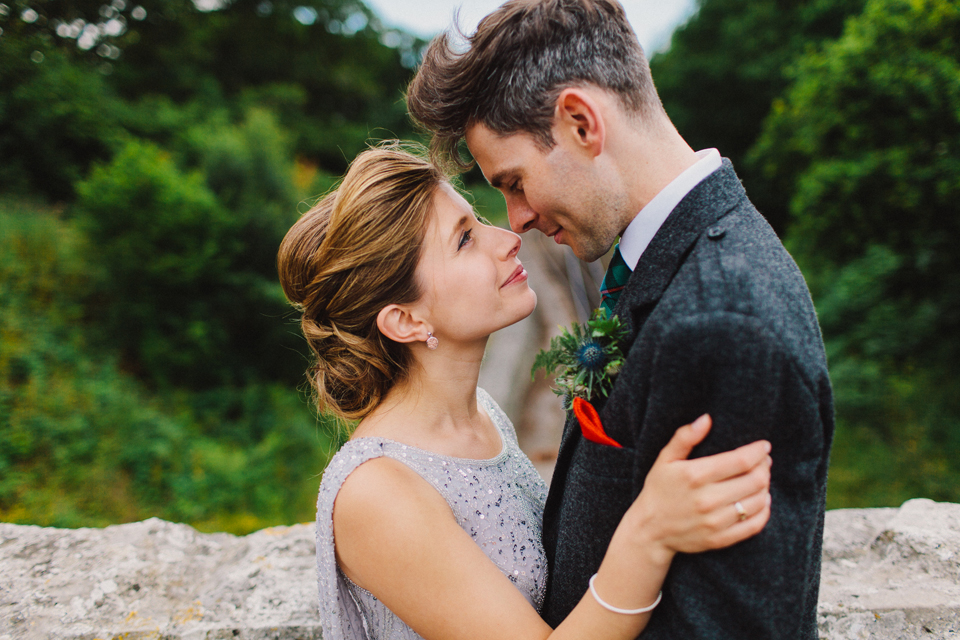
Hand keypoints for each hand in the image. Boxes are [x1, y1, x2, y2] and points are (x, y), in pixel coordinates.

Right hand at [622, 415, 771, 563]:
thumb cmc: (658, 489)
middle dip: (765, 467)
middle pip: (755, 480)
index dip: (758, 451)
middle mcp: (707, 499)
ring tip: (761, 479)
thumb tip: (706, 419)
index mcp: (695, 475)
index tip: (764, 446)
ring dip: (765, 487)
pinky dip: (764, 511)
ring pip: (758, 501)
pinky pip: (754, 525)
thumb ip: (684, 437)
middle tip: (764, 461)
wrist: (649, 530)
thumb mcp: (665, 459)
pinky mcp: (720, 539)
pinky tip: (761, 501)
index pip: (741, 460)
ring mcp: (715, 521)